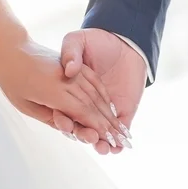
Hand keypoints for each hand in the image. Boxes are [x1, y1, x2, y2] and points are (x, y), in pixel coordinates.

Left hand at [0, 38, 121, 140]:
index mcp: (54, 92)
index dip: (97, 128)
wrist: (10, 48)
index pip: (82, 113)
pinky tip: (109, 103)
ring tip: (119, 125)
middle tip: (121, 139)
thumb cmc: (11, 79)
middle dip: (108, 123)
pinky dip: (103, 93)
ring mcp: (71, 71)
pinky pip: (92, 80)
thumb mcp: (25, 105)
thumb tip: (68, 127)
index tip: (108, 140)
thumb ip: (49, 117)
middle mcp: (66, 81)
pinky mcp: (71, 65)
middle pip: (93, 104)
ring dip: (108, 110)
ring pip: (95, 92)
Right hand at [57, 29, 146, 154]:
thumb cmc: (98, 40)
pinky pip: (120, 130)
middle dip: (83, 135)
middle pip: (80, 126)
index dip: (62, 120)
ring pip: (99, 133)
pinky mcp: (123, 112)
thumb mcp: (78, 40)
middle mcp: (85, 105)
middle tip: (88, 138)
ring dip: (100, 143)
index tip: (64, 124)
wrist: (125, 42)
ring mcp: (104, 110)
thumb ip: (70, 52)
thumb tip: (69, 70)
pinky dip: (119, 141)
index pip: (63, 111)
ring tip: (103, 148)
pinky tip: (118, 148)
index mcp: (69, 91)